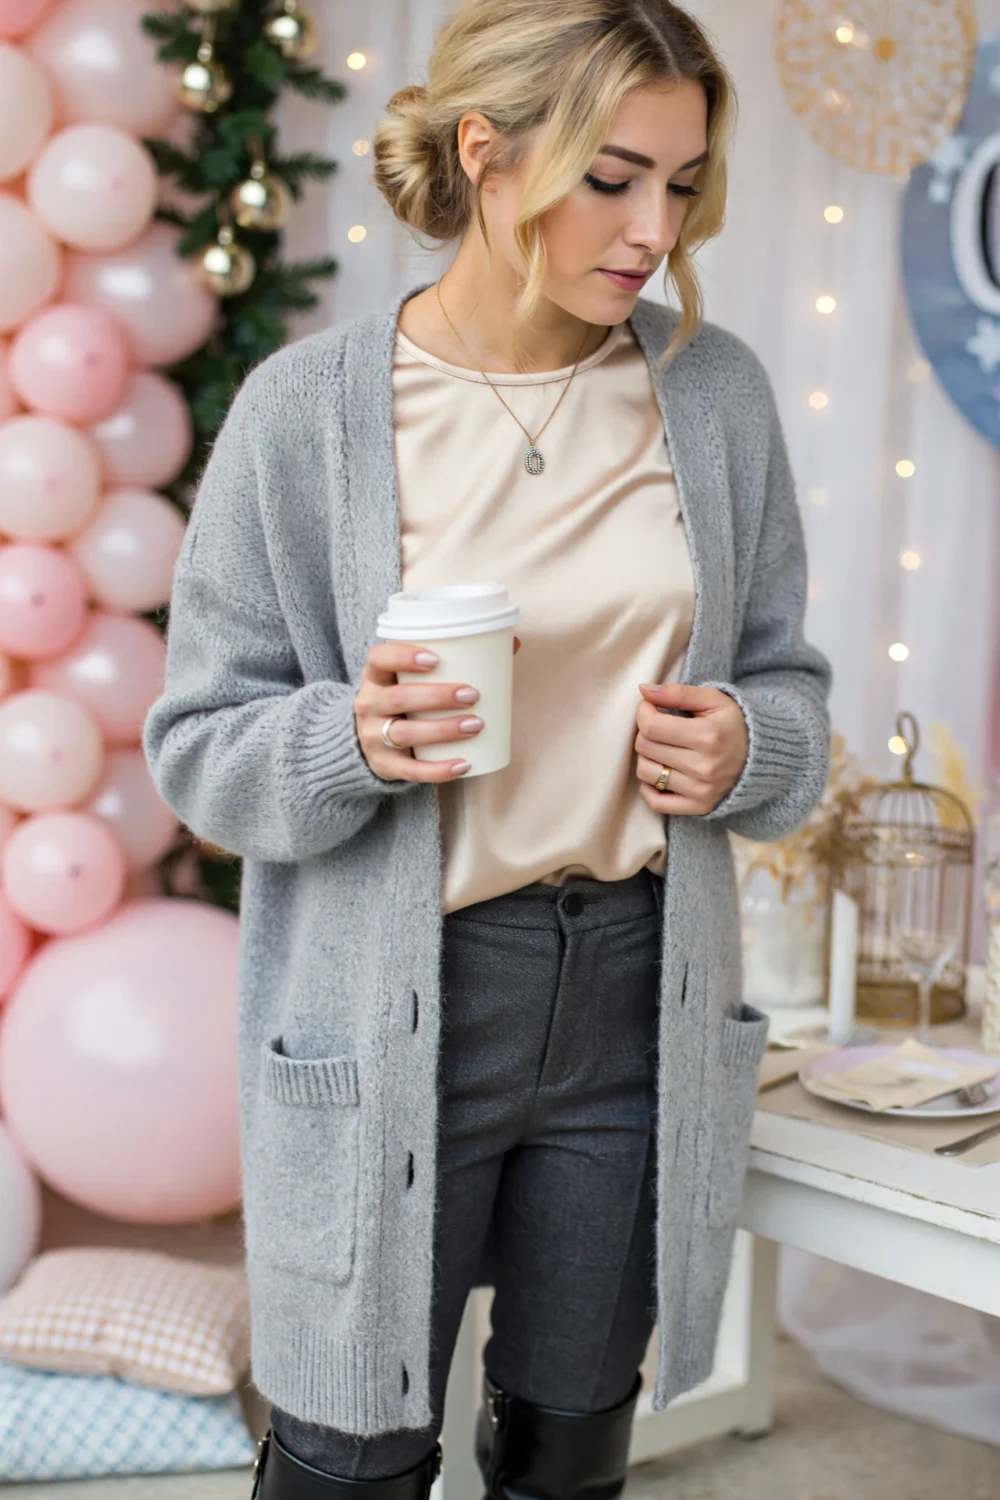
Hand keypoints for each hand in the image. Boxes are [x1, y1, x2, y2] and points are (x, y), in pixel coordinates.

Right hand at [354, 637, 520, 782]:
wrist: (371, 741)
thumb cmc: (404, 699)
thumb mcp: (412, 678)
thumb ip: (454, 659)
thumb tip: (511, 643)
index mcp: (375, 676)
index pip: (379, 658)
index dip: (402, 656)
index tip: (435, 659)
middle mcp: (368, 705)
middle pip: (397, 698)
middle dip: (437, 696)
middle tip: (472, 694)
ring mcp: (373, 737)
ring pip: (405, 734)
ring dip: (443, 730)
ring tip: (476, 725)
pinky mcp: (385, 765)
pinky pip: (411, 770)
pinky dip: (439, 770)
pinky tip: (464, 764)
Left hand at [633, 682, 748, 816]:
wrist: (761, 756)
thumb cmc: (732, 723)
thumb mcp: (712, 699)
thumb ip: (677, 692)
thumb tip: (643, 689)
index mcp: (707, 736)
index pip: (651, 727)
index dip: (643, 713)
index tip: (650, 708)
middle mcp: (704, 767)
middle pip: (645, 748)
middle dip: (645, 733)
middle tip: (659, 727)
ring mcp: (701, 790)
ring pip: (645, 773)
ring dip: (646, 758)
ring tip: (661, 749)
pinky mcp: (698, 807)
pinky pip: (655, 802)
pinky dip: (649, 788)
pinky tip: (661, 772)